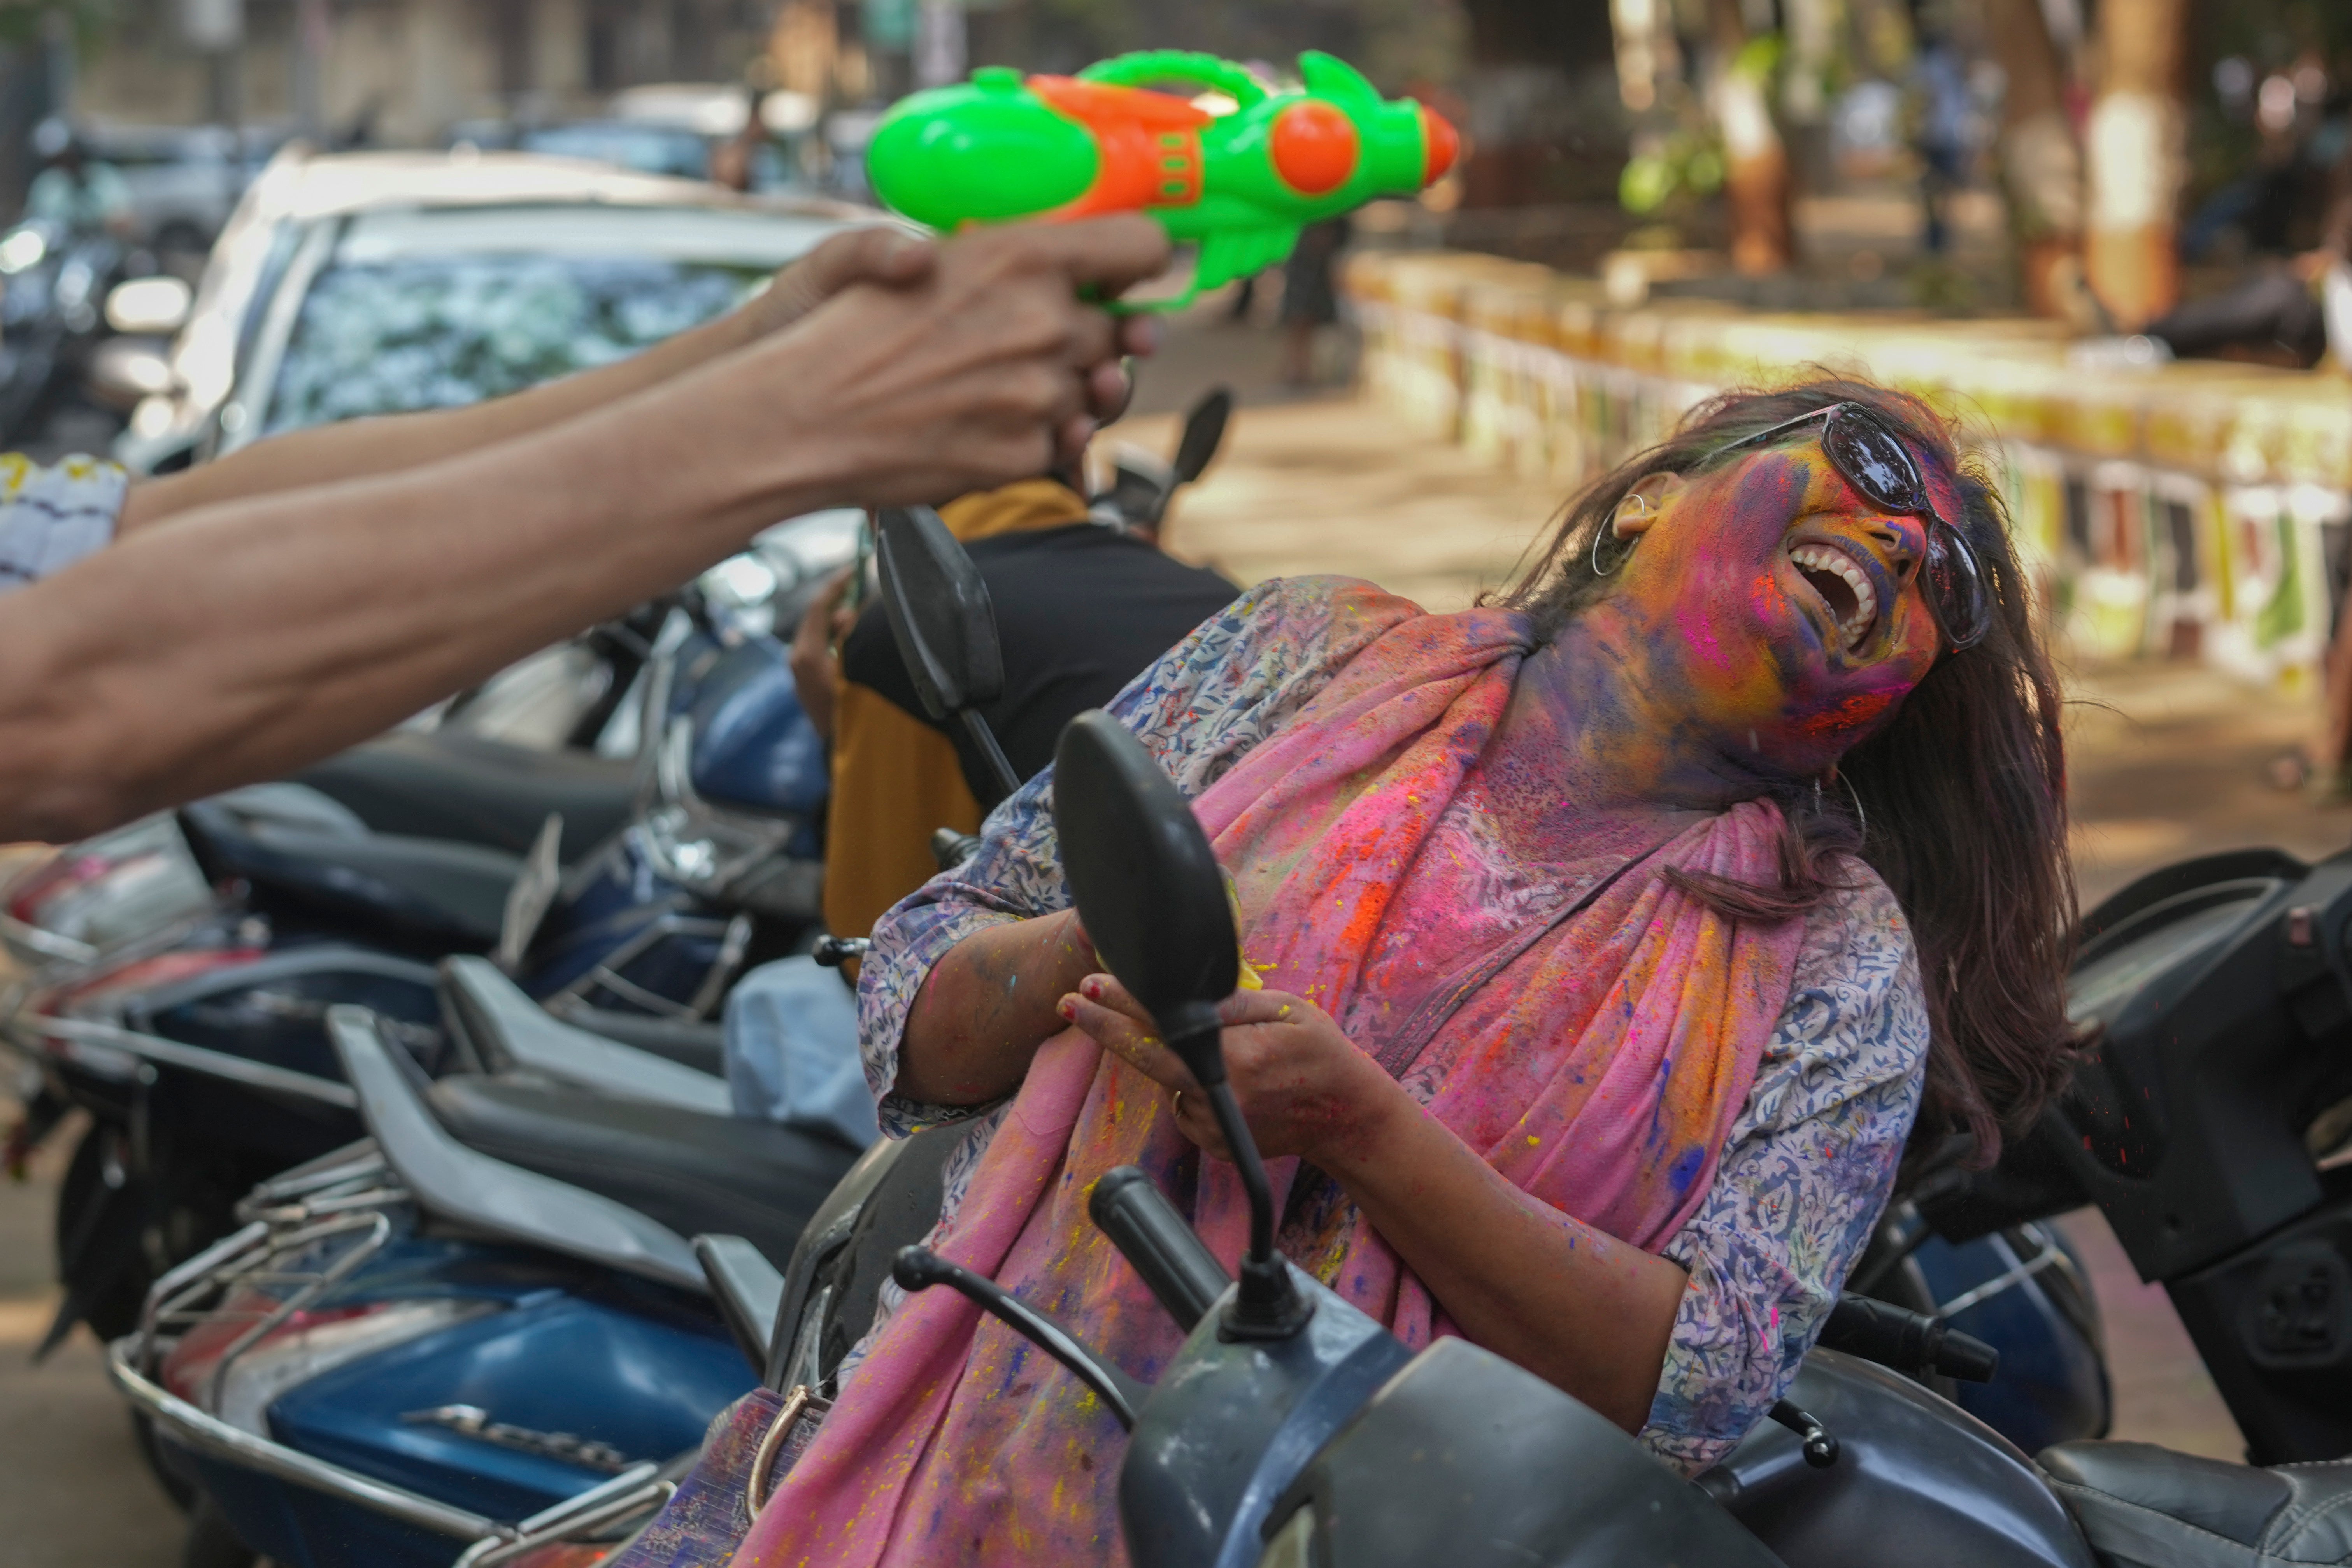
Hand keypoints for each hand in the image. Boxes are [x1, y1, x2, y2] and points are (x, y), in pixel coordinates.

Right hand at [732, 218, 1170, 509]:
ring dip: (1065, 385)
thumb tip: (1062, 257)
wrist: (798, 422)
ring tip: (1004, 380)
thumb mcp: (910, 256)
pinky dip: (1039, 433)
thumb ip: (995, 250)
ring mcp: (1039, 395)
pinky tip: (989, 419)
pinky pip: (1064, 440)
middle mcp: (1044, 323)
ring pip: (1095, 388)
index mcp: (1021, 257)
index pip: (1141, 246)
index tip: (1125, 271)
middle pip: (1122, 328)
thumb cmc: (840, 334)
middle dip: (1093, 331)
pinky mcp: (1025, 453)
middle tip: (1039, 335)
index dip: (1139, 259)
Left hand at [788, 565, 857, 741]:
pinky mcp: (806, 686)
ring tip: (861, 627)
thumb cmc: (858, 708)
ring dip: (839, 626)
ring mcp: (799, 676)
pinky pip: (819, 652)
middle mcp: (797, 661)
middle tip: (861, 597)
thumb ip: (853, 633)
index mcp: (807, 654)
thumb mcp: (859, 665)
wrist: (848, 753)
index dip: (836, 585)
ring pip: (818, 637)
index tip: (853, 569)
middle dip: (839, 606)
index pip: (818, 608)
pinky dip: (835, 643)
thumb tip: (849, 613)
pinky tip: (853, 648)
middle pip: (816, 621)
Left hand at [1057, 976, 1396, 1165]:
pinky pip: (1186, 1107)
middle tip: (1073, 1002)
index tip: (1091, 985)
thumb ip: (1230, 1004)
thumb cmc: (1318, 1052)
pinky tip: (1233, 1084)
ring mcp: (1214, 1126)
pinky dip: (1193, 1090)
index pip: (1166, 1028)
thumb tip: (1178, 996)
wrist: (1345, 1116)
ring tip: (1228, 1054)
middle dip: (1106, 1027)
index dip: (1124, 1005)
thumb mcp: (1285, 1011)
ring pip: (1170, 1084)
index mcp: (1237, 1057)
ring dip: (1174, 1062)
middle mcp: (1219, 1096)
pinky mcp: (1213, 1144)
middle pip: (1148, 1058)